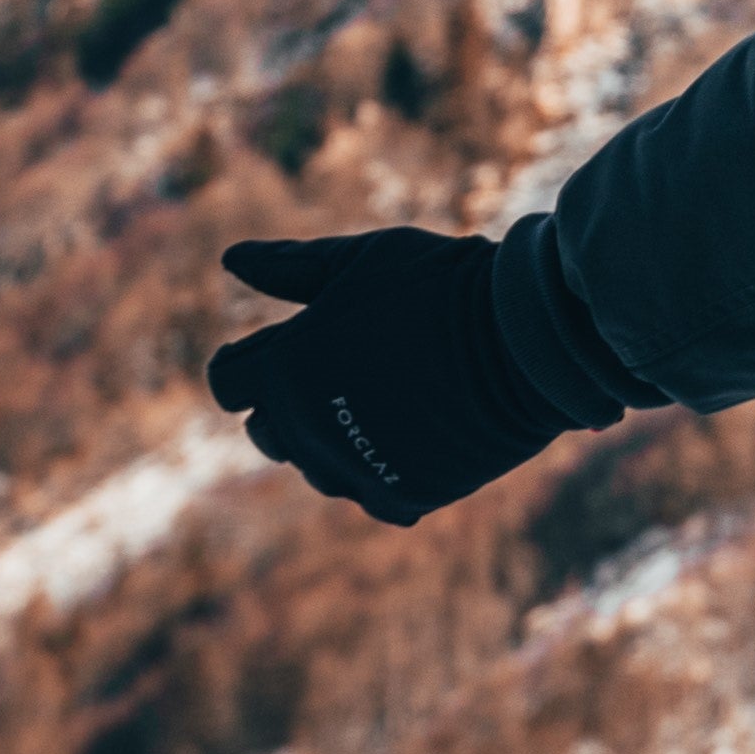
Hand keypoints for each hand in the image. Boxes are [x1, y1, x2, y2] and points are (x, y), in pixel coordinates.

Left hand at [207, 228, 562, 524]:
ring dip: (336, 436)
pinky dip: (387, 466)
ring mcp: (351, 469)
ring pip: (316, 465)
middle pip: (267, 430)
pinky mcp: (398, 495)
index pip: (228, 381)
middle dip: (290, 403)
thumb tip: (231, 258)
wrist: (526, 338)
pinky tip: (421, 429)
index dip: (248, 363)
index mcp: (285, 367)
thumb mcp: (364, 260)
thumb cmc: (441, 286)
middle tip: (346, 368)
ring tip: (391, 394)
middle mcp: (305, 427)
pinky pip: (370, 491)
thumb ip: (292, 267)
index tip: (281, 347)